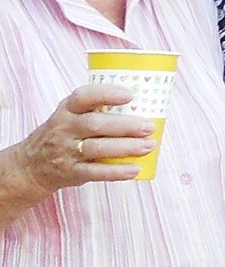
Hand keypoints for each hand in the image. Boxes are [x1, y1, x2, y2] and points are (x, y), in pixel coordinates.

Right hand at [7, 84, 157, 191]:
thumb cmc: (63, 135)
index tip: (130, 95)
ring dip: (126, 147)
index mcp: (67, 110)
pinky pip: (96, 172)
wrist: (32, 165)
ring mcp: (67, 151)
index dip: (106, 94)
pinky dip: (116, 171)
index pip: (83, 97)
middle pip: (95, 124)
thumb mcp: (70, 116)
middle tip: (148, 127)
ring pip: (97, 148)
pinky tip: (135, 169)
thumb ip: (96, 110)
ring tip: (149, 146)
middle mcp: (64, 128)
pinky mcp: (71, 172)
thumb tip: (143, 104)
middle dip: (125, 125)